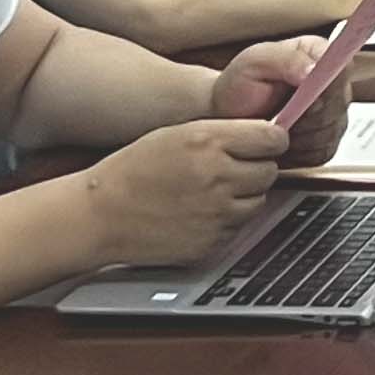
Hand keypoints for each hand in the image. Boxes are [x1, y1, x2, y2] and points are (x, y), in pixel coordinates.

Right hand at [82, 116, 286, 261]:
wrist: (100, 215)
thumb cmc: (135, 169)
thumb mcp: (179, 132)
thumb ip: (225, 131)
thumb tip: (269, 133)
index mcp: (209, 142)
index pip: (274, 139)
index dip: (271, 140)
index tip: (265, 143)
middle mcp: (217, 177)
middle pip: (270, 171)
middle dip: (257, 167)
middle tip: (232, 167)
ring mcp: (215, 214)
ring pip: (258, 200)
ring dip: (244, 195)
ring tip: (211, 190)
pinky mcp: (210, 243)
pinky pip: (238, 227)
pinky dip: (227, 220)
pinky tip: (200, 212)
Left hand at [215, 35, 349, 163]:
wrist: (226, 116)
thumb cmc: (237, 86)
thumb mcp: (255, 62)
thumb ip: (286, 59)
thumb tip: (314, 69)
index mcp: (320, 54)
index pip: (343, 69)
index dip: (327, 87)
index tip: (306, 98)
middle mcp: (333, 83)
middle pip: (339, 104)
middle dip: (307, 115)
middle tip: (279, 115)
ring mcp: (333, 114)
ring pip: (331, 131)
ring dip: (301, 135)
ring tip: (276, 127)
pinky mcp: (327, 142)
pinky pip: (323, 153)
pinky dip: (300, 153)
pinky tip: (281, 142)